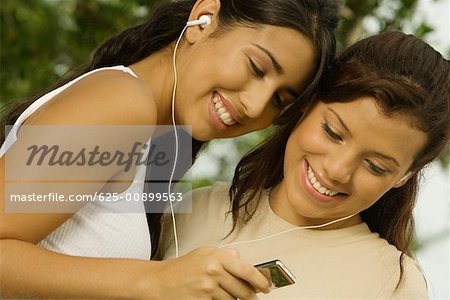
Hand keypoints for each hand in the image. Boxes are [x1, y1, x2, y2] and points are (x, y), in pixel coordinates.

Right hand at [141, 247, 270, 299]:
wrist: (159, 281)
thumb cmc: (181, 268)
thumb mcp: (204, 253)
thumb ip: (225, 255)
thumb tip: (241, 259)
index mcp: (218, 257)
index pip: (248, 271)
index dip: (261, 281)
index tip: (266, 286)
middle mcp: (214, 271)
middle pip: (244, 290)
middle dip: (251, 296)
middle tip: (254, 297)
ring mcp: (208, 288)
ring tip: (228, 296)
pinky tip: (217, 299)